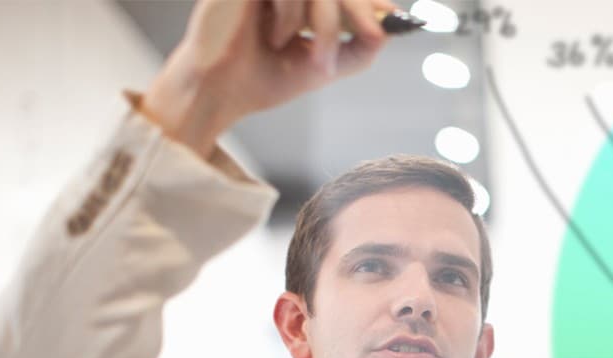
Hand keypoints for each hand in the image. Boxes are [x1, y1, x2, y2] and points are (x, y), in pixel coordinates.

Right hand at [142, 0, 394, 155]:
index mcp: (302, 0)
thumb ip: (358, 49)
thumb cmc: (264, 79)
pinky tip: (276, 39)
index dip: (370, 0)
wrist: (218, 93)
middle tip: (373, 36)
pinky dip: (291, 14)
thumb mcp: (323, 66)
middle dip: (360, 9)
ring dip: (326, 23)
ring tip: (315, 59)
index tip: (394, 16)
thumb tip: (386, 29)